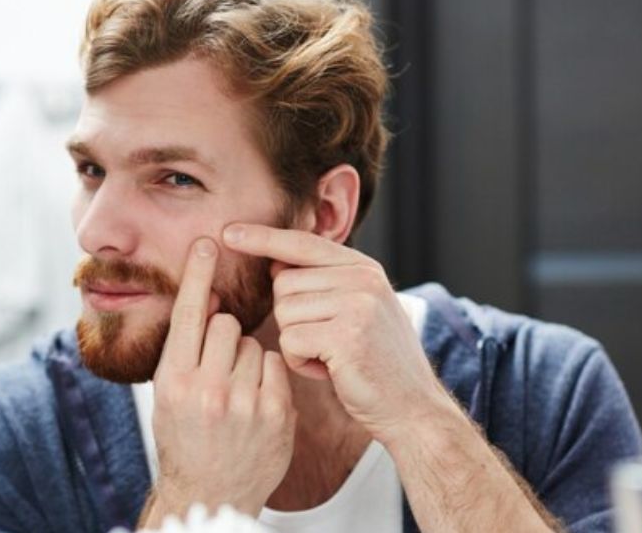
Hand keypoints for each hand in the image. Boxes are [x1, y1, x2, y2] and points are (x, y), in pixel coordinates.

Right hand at [143, 237, 295, 523]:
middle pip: (226, 324)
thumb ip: (186, 349)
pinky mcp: (276, 414)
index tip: (207, 243)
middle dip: (224, 335)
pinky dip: (267, 376)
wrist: (210, 492)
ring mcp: (244, 403)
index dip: (197, 275)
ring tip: (235, 392)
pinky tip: (256, 401)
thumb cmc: (185, 437)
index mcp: (173, 381)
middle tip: (218, 366)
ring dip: (246, 358)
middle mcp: (207, 390)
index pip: (189, 315)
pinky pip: (276, 365)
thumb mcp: (170, 394)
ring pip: (252, 344)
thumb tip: (212, 300)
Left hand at [222, 223, 450, 448]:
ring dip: (297, 342)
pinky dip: (300, 362)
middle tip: (326, 342)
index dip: (263, 237)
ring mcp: (357, 305)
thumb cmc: (375, 362)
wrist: (413, 407)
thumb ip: (323, 284)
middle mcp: (362, 278)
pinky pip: (290, 341)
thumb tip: (274, 263)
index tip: (228, 232)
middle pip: (284, 284)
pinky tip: (330, 371)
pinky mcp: (346, 336)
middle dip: (291, 318)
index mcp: (363, 267)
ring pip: (284, 313)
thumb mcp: (357, 310)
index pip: (302, 243)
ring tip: (331, 357)